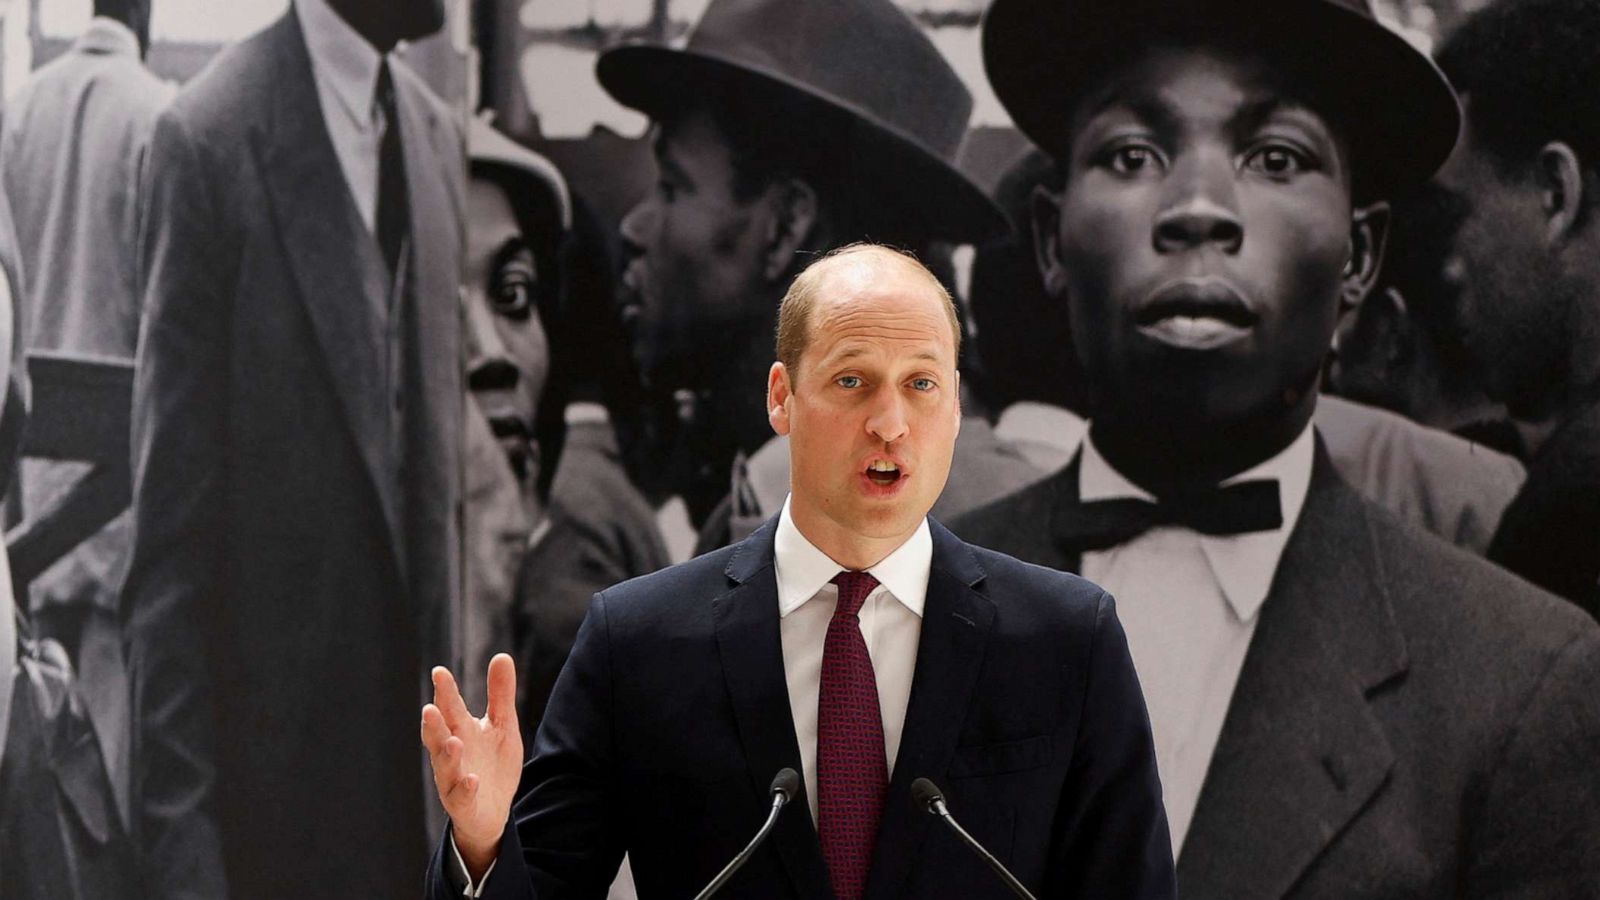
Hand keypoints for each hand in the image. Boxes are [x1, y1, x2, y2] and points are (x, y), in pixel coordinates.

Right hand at [422, 653, 523, 879]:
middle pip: (438, 736)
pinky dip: (465, 788)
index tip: (439, 672)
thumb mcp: (502, 726)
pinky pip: (461, 797)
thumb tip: (502, 655)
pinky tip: (472, 779)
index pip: (450, 708)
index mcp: (460, 731)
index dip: (444, 692)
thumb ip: (500, 694)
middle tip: (430, 708)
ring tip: (454, 742)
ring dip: (447, 755)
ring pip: (445, 767)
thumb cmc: (492, 764)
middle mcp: (452, 754)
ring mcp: (454, 780)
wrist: (493, 811)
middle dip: (434, 724)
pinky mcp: (464, 804)